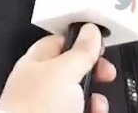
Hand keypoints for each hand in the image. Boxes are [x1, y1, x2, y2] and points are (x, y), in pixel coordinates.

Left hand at [0, 23, 116, 112]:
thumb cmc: (32, 109)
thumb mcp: (64, 72)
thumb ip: (80, 51)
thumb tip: (91, 32)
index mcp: (36, 63)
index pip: (60, 42)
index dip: (81, 40)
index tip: (100, 43)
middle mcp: (41, 85)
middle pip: (73, 70)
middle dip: (93, 72)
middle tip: (105, 73)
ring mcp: (48, 106)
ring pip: (79, 95)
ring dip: (95, 97)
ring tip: (97, 103)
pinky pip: (81, 111)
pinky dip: (92, 111)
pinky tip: (94, 112)